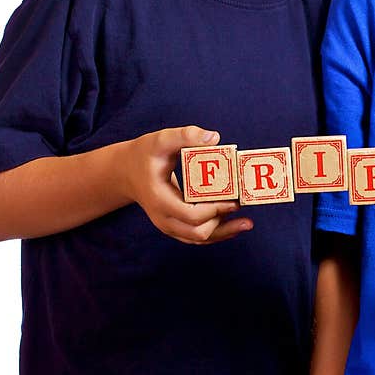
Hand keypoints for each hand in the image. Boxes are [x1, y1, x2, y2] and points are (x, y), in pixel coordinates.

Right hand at [114, 126, 252, 244]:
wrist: (127, 172)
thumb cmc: (145, 154)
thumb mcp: (161, 140)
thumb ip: (185, 135)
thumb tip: (214, 138)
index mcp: (159, 199)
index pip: (190, 215)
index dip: (214, 210)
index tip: (233, 199)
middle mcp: (163, 218)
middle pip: (197, 233)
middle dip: (223, 223)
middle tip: (241, 205)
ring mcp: (169, 225)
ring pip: (199, 238)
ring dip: (224, 232)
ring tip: (247, 223)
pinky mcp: (175, 225)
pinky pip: (198, 236)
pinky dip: (217, 233)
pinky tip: (235, 226)